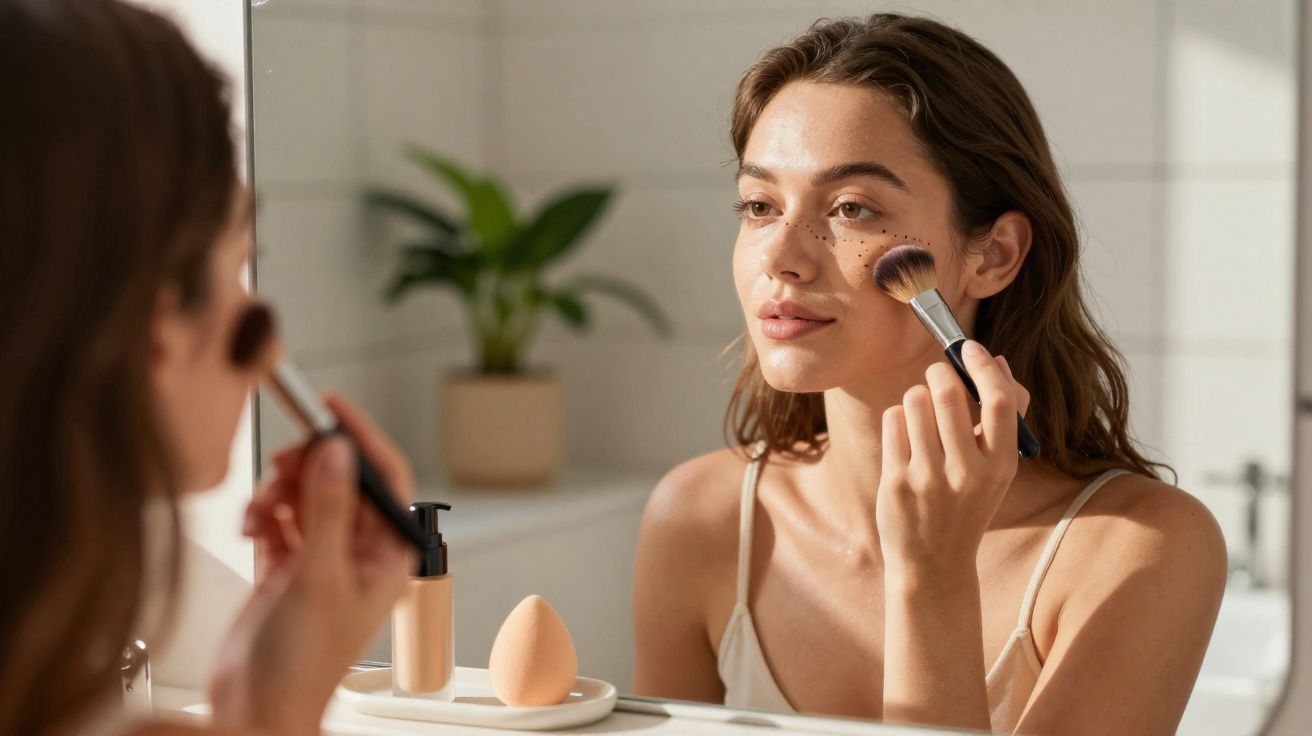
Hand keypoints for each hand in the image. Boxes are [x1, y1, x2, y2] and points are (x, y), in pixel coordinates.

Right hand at [208, 394, 415, 735]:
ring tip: (261, 509)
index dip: (362, 437)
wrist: (255, 707)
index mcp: (386, 555)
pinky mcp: (285, 566)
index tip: (333, 408)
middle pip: (340, 480)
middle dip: (308, 467)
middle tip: (284, 462)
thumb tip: (339, 452)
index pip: (386, 478)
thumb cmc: (303, 666)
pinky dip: (262, 514)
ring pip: (305, 495)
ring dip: (278, 493)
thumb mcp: (320, 576)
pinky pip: (277, 518)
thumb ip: (330, 509)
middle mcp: (357, 552)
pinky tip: (252, 525)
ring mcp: (320, 557)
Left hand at [875, 340, 1029, 584]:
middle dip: (938, 374)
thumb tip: (995, 360)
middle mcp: (967, 473)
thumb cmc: (967, 503)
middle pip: (947, 394)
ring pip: (914, 401)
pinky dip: (898, 418)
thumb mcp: (996, 469)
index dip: (983, 366)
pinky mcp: (896, 481)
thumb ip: (1003, 417)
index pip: (999, 401)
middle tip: (937, 378)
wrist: (934, 563)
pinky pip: (893, 419)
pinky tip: (905, 438)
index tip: (970, 348)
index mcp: (1001, 466)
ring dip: (916, 398)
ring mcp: (929, 478)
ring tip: (921, 417)